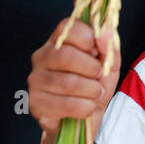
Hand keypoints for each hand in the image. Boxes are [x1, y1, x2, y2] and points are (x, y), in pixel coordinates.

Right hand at [28, 18, 119, 143]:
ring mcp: (36, 80)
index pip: (67, 27)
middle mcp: (42, 57)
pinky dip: (85, 107)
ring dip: (91, 90)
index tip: (98, 50)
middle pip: (65, 56)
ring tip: (97, 93)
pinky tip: (88, 106)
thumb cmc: (95, 84)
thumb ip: (108, 47)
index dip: (87, 37)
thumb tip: (107, 32)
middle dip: (91, 68)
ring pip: (67, 82)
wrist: (85, 116)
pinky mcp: (36, 104)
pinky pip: (66, 104)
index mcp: (59, 41)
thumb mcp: (108, 64)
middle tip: (100, 75)